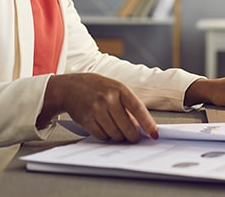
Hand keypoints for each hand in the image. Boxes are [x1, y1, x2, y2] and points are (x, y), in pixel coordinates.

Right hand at [38, 73, 157, 142]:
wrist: (70, 87)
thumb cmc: (96, 88)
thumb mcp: (115, 89)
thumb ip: (128, 105)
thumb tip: (141, 126)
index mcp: (119, 88)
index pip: (138, 108)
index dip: (148, 124)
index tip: (154, 134)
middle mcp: (107, 98)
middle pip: (127, 126)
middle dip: (133, 135)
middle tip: (134, 137)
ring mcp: (96, 109)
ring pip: (115, 134)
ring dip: (119, 137)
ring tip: (117, 130)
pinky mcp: (86, 119)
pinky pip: (102, 136)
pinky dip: (106, 137)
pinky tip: (105, 129)